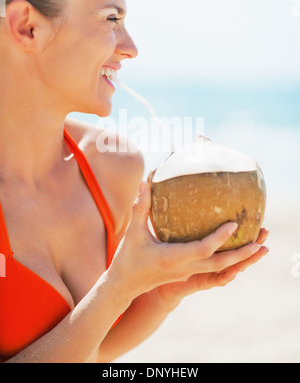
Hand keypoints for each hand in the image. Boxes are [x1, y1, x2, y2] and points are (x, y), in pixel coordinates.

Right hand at [109, 181, 268, 302]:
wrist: (124, 285)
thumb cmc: (127, 258)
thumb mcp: (134, 232)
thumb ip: (141, 207)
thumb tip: (145, 182)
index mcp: (172, 259)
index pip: (203, 250)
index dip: (219, 238)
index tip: (234, 225)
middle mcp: (184, 268)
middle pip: (219, 265)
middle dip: (242, 255)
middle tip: (261, 243)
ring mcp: (187, 273)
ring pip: (219, 269)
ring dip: (239, 259)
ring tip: (258, 247)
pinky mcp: (187, 274)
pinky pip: (212, 268)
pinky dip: (227, 261)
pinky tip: (235, 250)